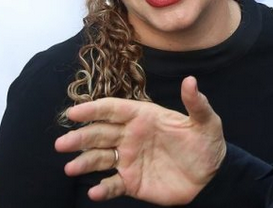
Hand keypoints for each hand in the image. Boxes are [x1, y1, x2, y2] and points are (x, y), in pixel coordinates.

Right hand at [55, 77, 225, 204]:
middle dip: (80, 137)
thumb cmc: (208, 145)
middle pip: (100, 133)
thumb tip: (190, 80)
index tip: (73, 113)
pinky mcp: (132, 182)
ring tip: (70, 168)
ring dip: (84, 162)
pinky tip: (94, 191)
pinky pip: (112, 185)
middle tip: (62, 144)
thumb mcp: (206, 122)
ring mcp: (130, 159)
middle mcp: (131, 136)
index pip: (113, 110)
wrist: (211, 177)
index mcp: (144, 117)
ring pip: (100, 158)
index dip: (93, 110)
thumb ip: (196, 103)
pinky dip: (102, 189)